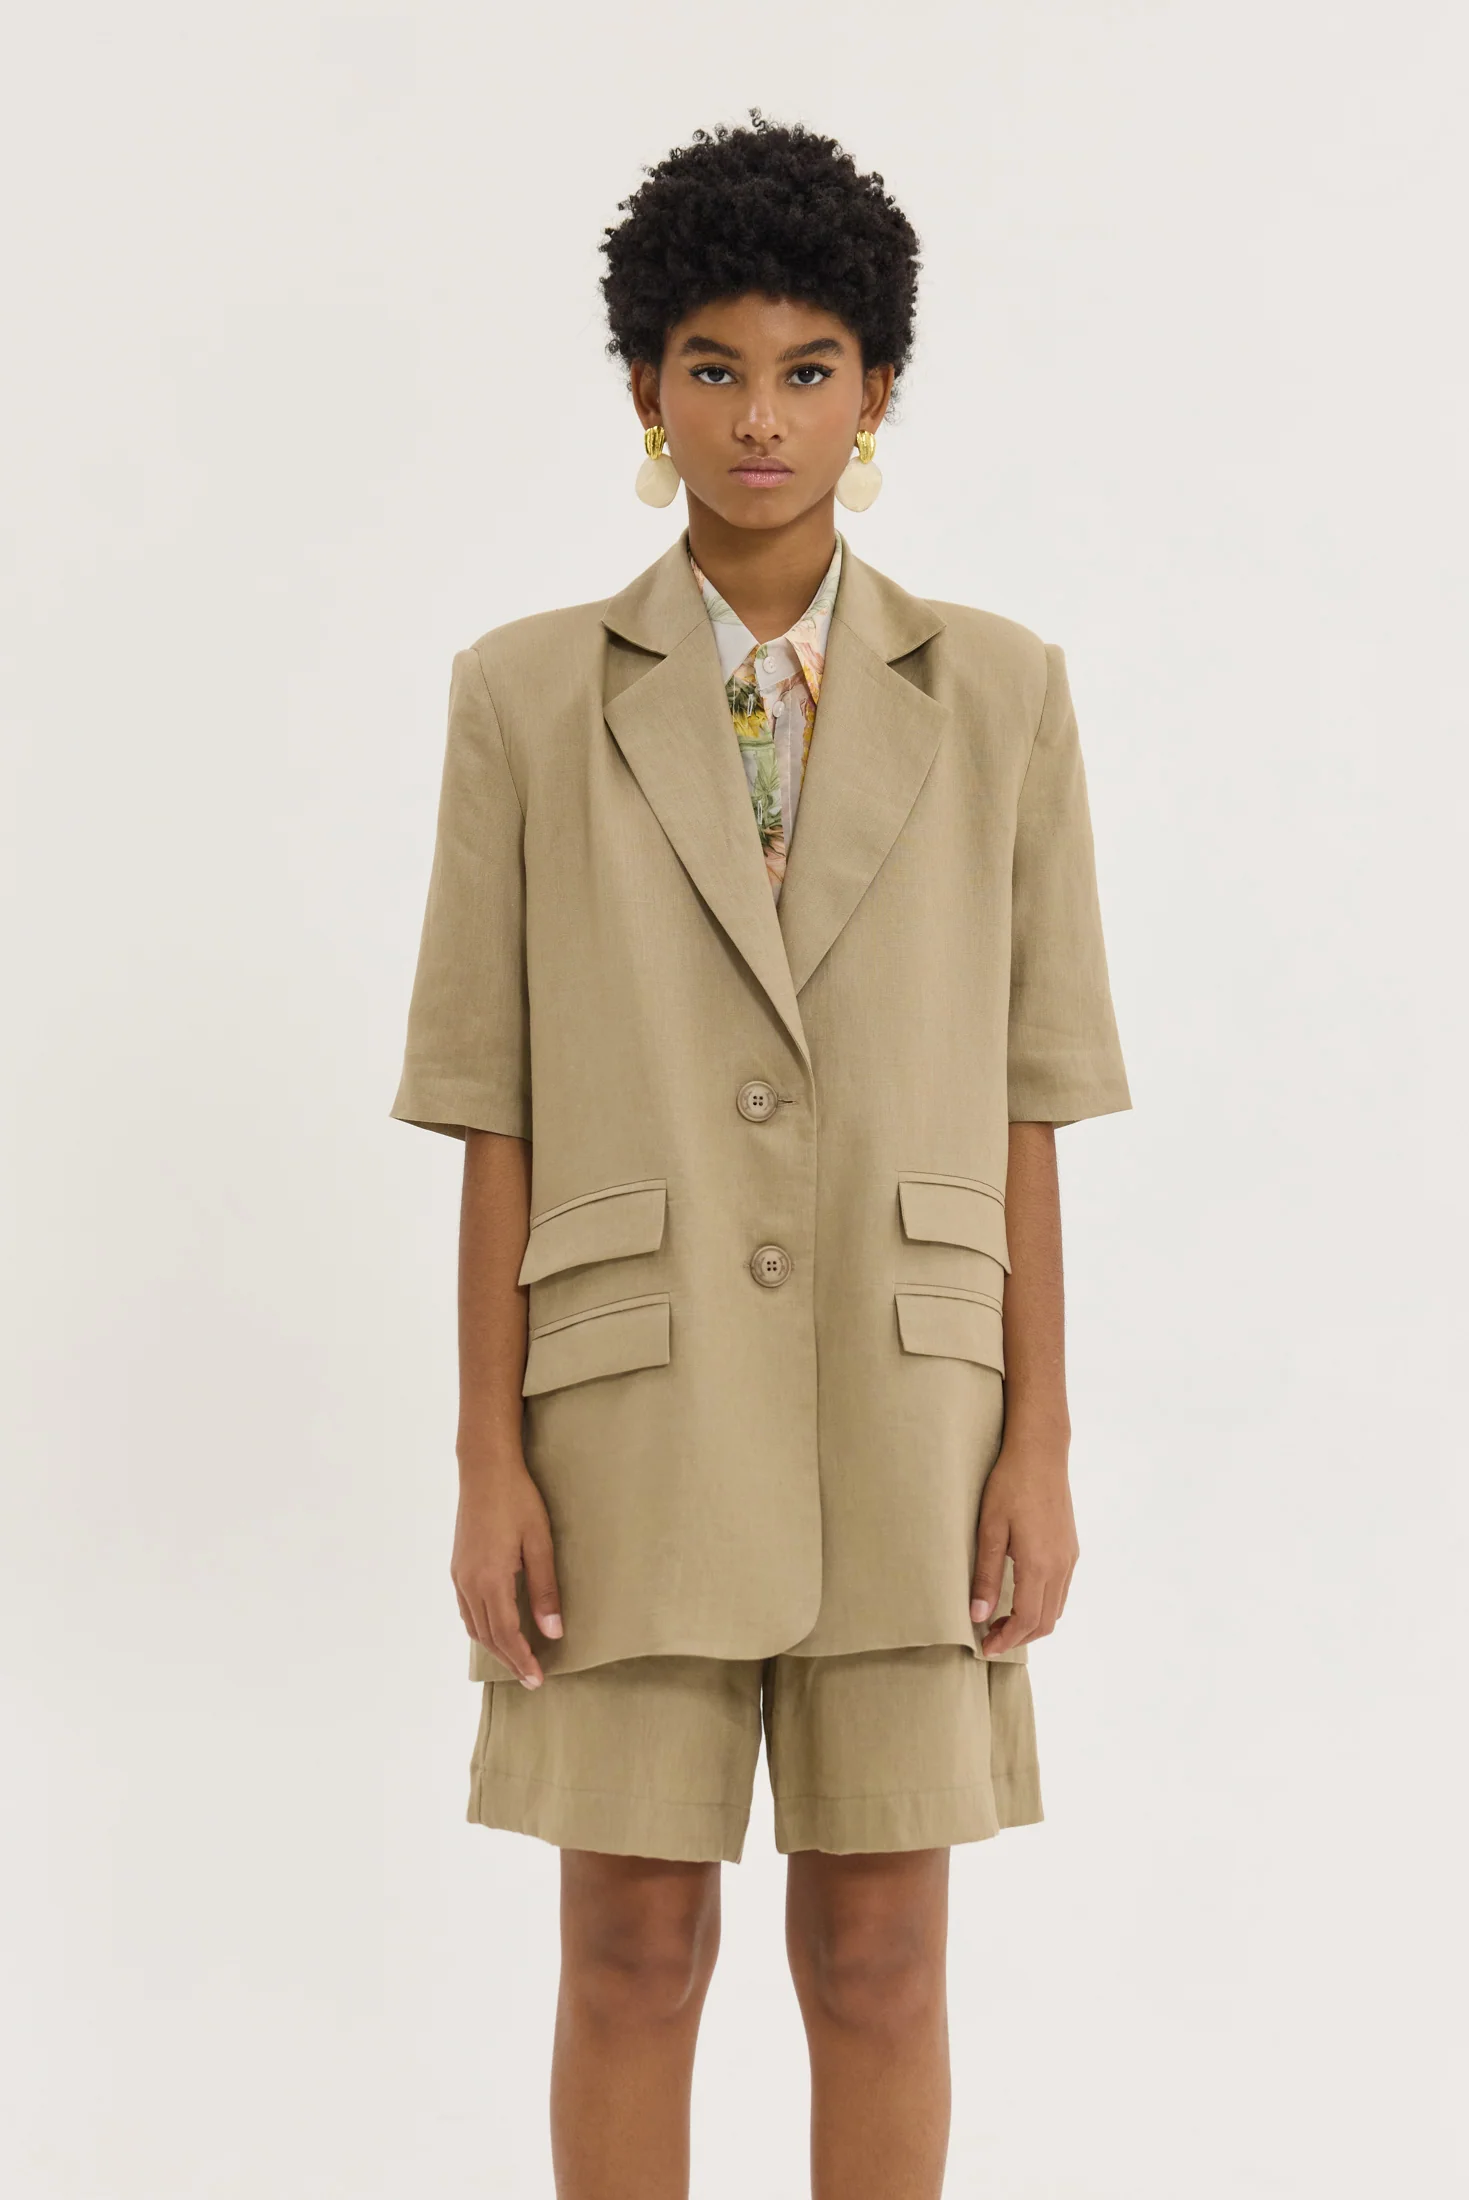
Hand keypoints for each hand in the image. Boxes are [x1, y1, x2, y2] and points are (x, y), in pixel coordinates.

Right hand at [451, 1457, 562, 1687]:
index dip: (521, 1660)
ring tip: (517, 1660)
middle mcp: (468, 1582)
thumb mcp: (540, 1543)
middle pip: (487, 1636)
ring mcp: (459, 1575)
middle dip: (509, 1660)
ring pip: (473, 1626)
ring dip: (495, 1647)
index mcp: (490, 1579)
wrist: (484, 1469)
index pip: (505, 1634)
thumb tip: (553, 1632)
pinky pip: (466, 1610)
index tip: (537, 1679)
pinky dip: (481, 1628)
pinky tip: (495, 1629)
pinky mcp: (458, 1566)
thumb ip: (545, 1590)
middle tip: (531, 1679)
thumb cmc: (517, 1500)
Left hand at [970, 1435, 1077, 1656]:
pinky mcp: (1071, 1548)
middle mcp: (1061, 1566)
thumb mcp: (989, 1529)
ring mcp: (1069, 1557)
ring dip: (1032, 1624)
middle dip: (1019, 1637)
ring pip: (1056, 1608)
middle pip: (1046, 1622)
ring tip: (1002, 1622)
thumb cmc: (1010, 1485)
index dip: (1007, 1640)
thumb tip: (978, 1616)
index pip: (1027, 1620)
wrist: (1041, 1452)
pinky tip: (1021, 1597)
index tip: (985, 1647)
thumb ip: (986, 1576)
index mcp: (1040, 1564)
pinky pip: (1061, 1590)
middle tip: (990, 1638)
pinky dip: (1043, 1605)